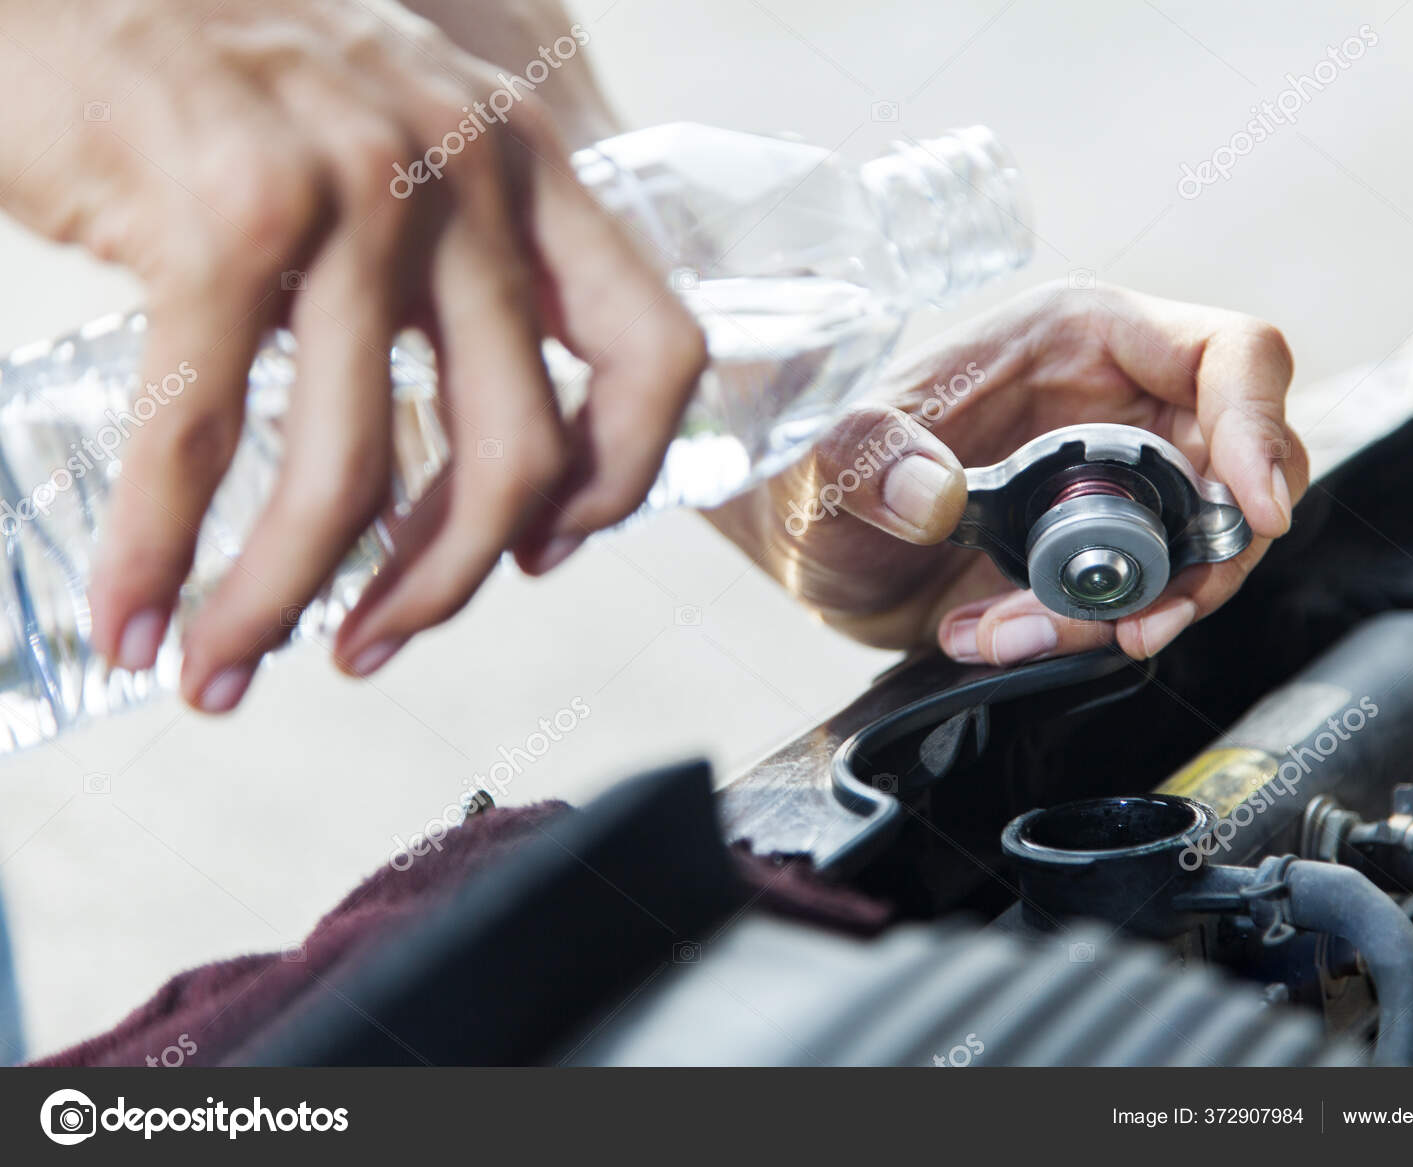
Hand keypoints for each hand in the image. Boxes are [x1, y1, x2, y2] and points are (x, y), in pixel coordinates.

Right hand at [0, 0, 703, 709]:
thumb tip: (474, 442)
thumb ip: (455, 266)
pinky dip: (159, 552)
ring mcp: (348, 192)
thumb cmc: (225, 80)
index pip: (656, 351)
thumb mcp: (395, 145)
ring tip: (227, 663)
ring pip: (353, 467)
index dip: (618, 480)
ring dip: (282, 597)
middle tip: (374, 644)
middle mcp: (461, 172)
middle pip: (519, 451)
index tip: (543, 547)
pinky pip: (203, 435)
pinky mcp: (220, 218)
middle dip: (445, 583)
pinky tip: (135, 620)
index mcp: (525, 165)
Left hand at [708, 281, 1305, 665]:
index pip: (1229, 354)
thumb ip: (865, 459)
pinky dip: (1097, 634)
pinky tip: (1007, 636)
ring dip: (1137, 610)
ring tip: (1015, 632)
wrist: (817, 544)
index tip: (1250, 507)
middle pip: (1248, 466)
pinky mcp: (1109, 549)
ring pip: (1207, 547)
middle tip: (1135, 619)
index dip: (1258, 423)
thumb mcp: (825, 461)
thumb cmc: (825, 471)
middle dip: (1204, 556)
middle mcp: (1121, 400)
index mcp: (1080, 337)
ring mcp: (1123, 479)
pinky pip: (1152, 595)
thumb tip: (934, 495)